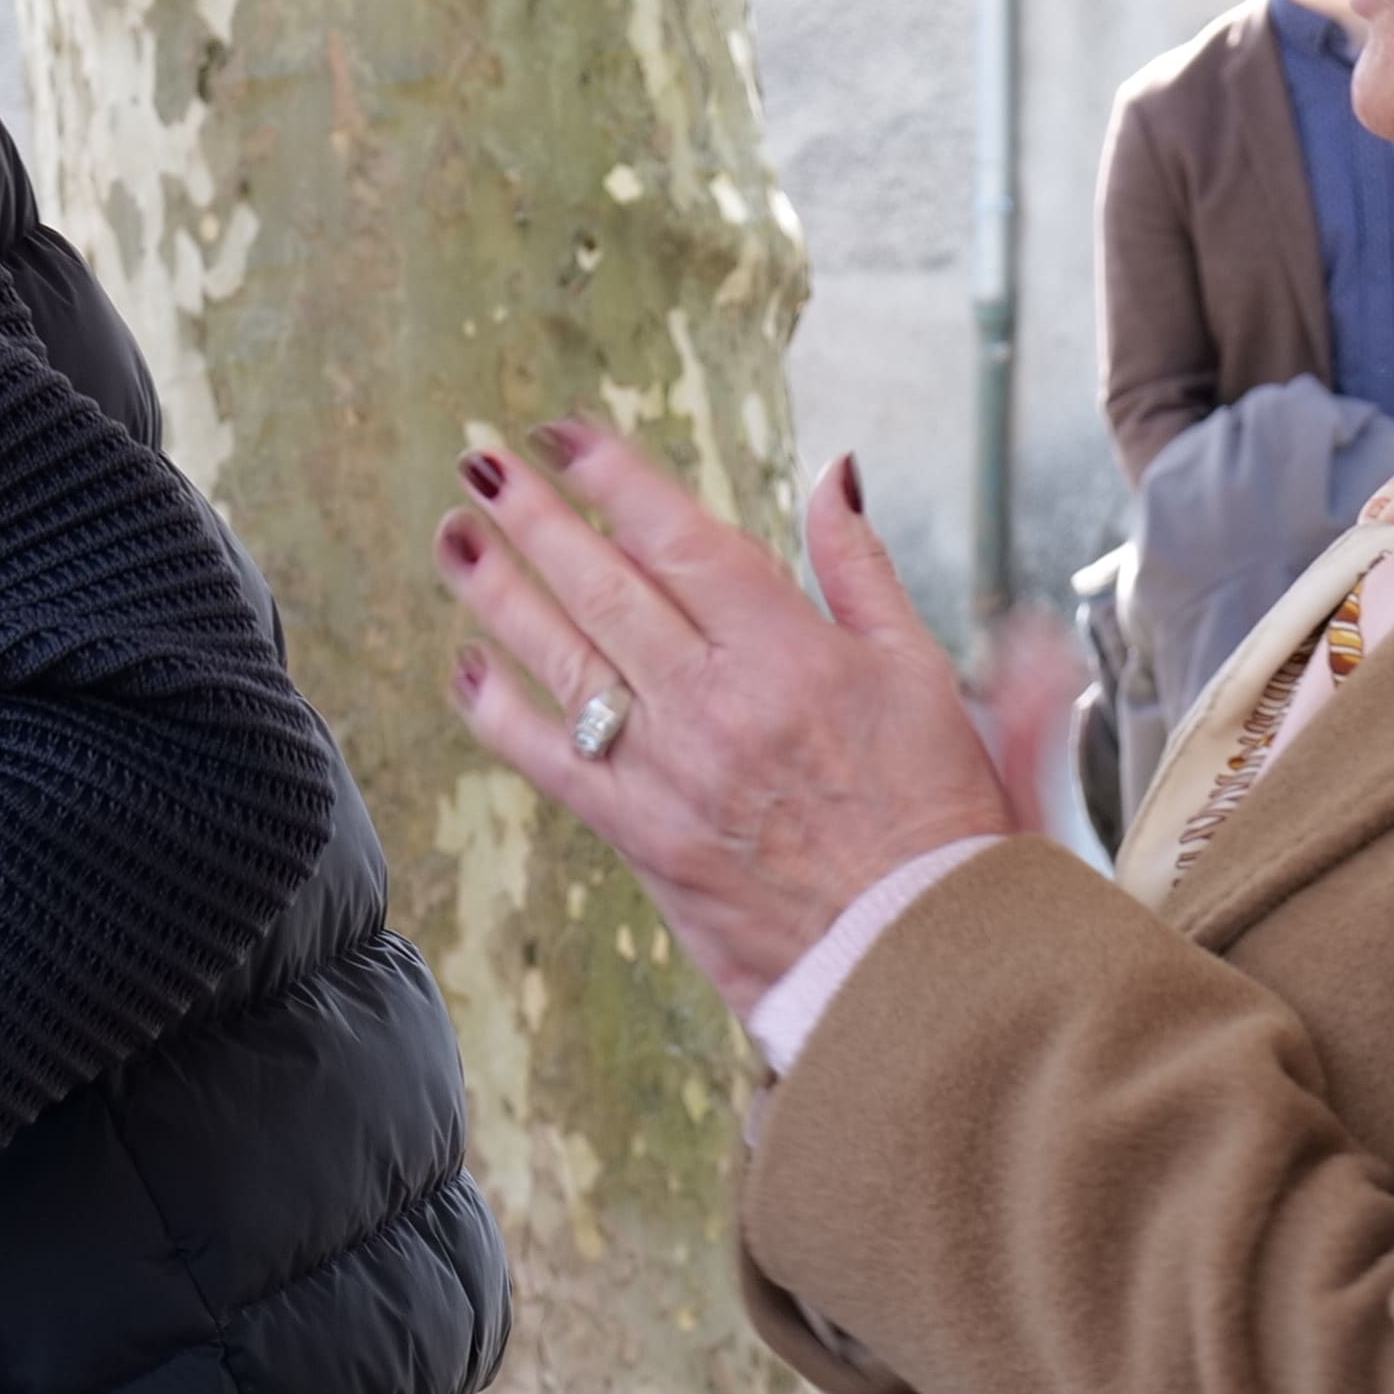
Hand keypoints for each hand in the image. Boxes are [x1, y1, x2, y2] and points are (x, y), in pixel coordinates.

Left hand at [433, 421, 1035, 1018]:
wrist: (914, 956)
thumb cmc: (938, 819)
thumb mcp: (924, 674)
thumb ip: (864, 571)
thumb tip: (835, 477)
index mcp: (790, 652)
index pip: (679, 539)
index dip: (613, 479)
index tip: (565, 438)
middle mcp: (716, 703)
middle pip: (604, 587)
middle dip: (536, 517)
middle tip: (482, 465)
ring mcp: (669, 770)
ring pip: (563, 660)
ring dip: (499, 592)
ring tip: (455, 537)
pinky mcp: (641, 835)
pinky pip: (549, 761)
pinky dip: (500, 711)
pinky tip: (468, 667)